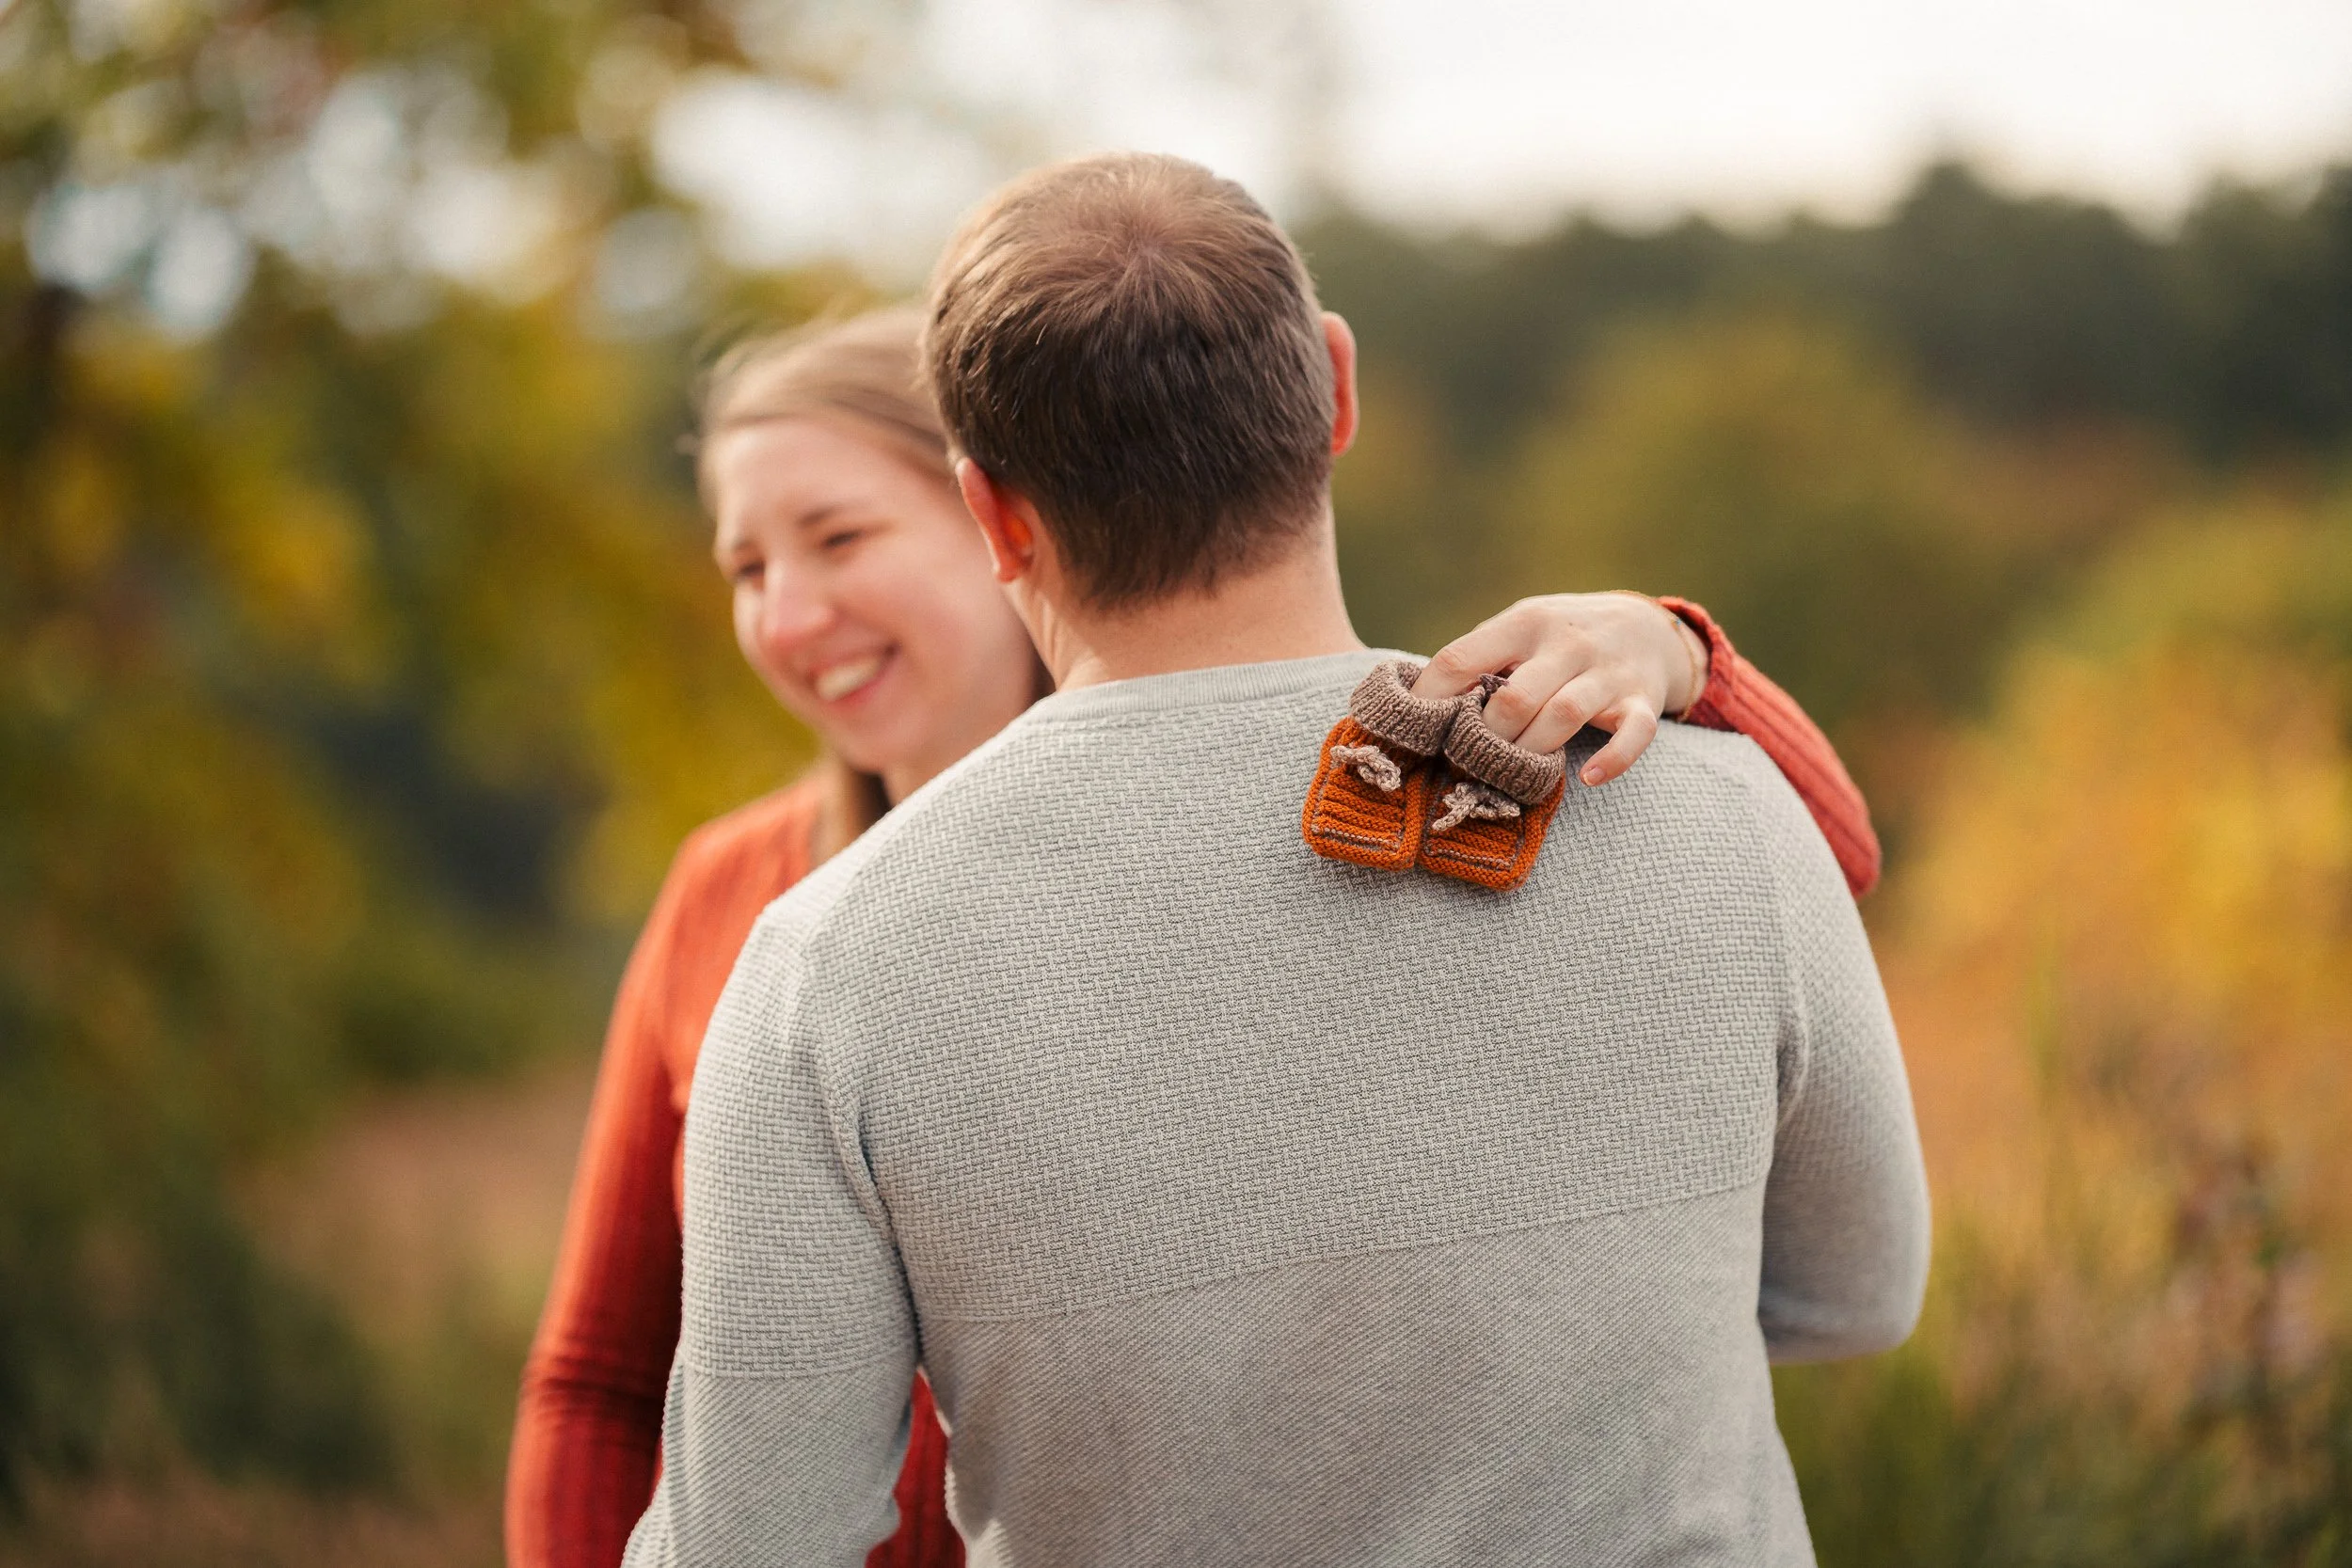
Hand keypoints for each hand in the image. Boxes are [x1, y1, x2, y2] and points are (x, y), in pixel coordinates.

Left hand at [1409, 592, 1710, 785]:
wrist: (1647, 628)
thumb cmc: (1560, 639)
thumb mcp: (1520, 629)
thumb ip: (1478, 659)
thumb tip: (1415, 708)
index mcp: (1523, 622)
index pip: (1461, 659)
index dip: (1428, 700)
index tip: (1410, 732)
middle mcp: (1567, 643)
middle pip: (1513, 698)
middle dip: (1484, 737)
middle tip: (1469, 760)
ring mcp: (1608, 672)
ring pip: (1563, 716)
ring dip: (1531, 752)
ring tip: (1511, 773)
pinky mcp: (1642, 700)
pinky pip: (1633, 735)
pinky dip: (1612, 759)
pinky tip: (1586, 777)